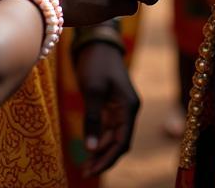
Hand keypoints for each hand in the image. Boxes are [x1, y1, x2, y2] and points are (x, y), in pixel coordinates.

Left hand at [75, 43, 139, 176]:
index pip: (122, 141)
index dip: (108, 158)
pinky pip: (107, 128)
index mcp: (129, 106)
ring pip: (113, 137)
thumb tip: (90, 149)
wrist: (96, 42)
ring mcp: (120, 108)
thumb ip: (92, 119)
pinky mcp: (111, 105)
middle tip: (85, 171)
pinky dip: (99, 139)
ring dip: (101, 151)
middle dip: (104, 158)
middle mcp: (128, 109)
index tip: (92, 170)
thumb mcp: (92, 91)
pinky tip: (88, 149)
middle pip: (119, 142)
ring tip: (84, 165)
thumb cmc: (96, 63)